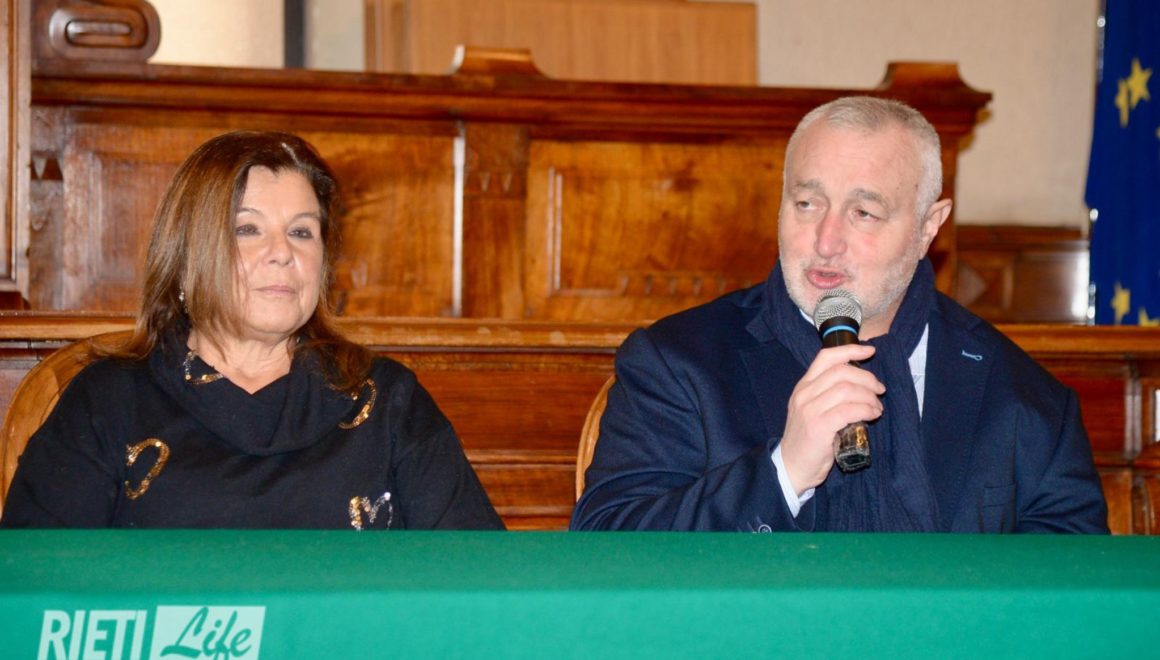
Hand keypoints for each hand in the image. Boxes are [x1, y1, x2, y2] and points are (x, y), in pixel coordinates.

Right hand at [779, 343, 884, 493]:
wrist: (791, 467)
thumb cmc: (807, 440)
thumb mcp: (811, 409)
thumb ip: (828, 395)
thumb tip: (861, 384)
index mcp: (803, 386)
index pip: (826, 358)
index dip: (850, 350)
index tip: (870, 351)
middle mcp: (804, 394)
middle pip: (841, 372)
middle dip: (867, 378)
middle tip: (879, 390)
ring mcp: (810, 410)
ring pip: (847, 389)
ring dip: (869, 396)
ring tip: (877, 408)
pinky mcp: (819, 427)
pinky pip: (849, 410)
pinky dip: (866, 409)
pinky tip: (872, 415)